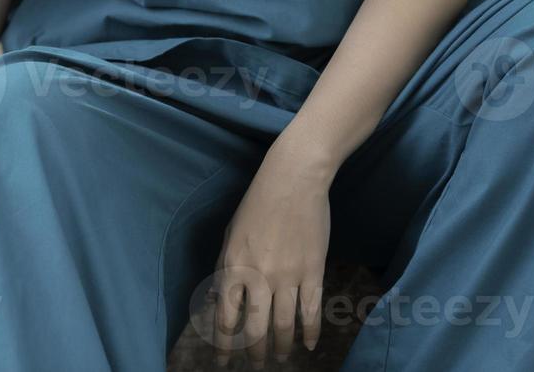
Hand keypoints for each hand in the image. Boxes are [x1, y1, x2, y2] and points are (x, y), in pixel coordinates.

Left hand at [210, 142, 332, 367]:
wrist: (292, 180)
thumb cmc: (257, 204)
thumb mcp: (230, 235)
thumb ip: (225, 269)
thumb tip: (220, 300)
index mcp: (232, 267)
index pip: (225, 318)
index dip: (224, 345)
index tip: (222, 362)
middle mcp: (258, 277)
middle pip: (254, 330)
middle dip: (253, 354)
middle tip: (255, 365)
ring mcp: (287, 276)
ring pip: (283, 326)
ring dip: (281, 347)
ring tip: (281, 358)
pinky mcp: (313, 272)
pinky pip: (311, 312)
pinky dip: (310, 333)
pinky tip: (308, 345)